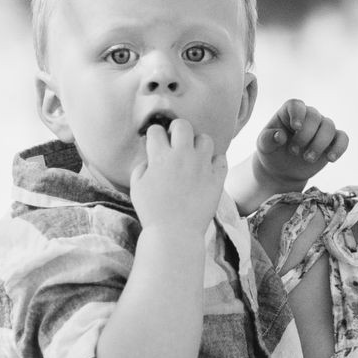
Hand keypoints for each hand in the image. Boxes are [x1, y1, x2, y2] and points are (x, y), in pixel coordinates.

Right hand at [130, 119, 227, 234]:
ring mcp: (202, 166)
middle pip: (183, 125)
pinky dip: (214, 161)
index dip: (154, 134)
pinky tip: (207, 168)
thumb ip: (141, 167)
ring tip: (193, 155)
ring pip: (205, 139)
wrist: (175, 232)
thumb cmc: (152, 211)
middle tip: (176, 141)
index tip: (156, 142)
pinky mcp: (217, 178)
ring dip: (198, 144)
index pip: (157, 130)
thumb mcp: (137, 187)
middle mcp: (183, 157)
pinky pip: (221, 158)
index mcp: (160, 157)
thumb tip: (150, 157)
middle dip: (177, 129)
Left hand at [252, 99, 348, 192]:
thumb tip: (280, 136)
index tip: (295, 127)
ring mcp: (321, 128)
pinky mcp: (332, 141)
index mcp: (289, 113)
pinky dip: (339, 147)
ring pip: (329, 127)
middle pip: (315, 116)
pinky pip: (343, 138)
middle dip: (306, 136)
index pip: (297, 105)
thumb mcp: (263, 146)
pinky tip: (330, 158)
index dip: (298, 114)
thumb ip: (267, 139)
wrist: (283, 170)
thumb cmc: (272, 152)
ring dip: (319, 144)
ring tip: (308, 159)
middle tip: (294, 152)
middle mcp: (308, 117)